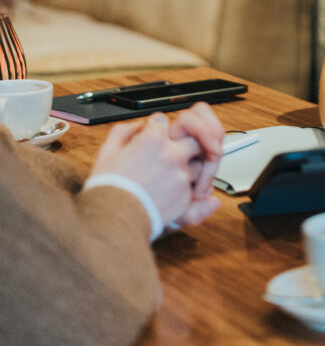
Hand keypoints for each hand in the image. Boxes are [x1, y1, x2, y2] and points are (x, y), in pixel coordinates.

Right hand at [89, 105, 223, 229]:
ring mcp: (181, 175)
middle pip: (192, 138)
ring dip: (187, 167)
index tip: (151, 138)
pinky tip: (166, 194)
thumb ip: (123, 132)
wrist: (113, 223)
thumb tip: (138, 125)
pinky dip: (183, 189)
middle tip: (171, 154)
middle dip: (183, 144)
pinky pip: (192, 187)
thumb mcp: (106, 153)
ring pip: (197, 164)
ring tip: (168, 178)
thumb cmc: (107, 190)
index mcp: (152, 140)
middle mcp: (171, 154)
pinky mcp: (185, 196)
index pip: (163, 122)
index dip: (155, 130)